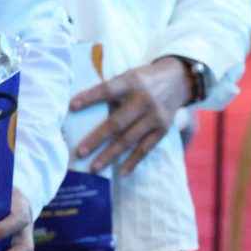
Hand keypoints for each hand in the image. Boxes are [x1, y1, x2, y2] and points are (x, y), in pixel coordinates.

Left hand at [70, 57, 192, 174]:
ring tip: (93, 168)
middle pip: (117, 122)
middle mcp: (144, 100)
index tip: (71, 106)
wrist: (178, 79)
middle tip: (80, 152)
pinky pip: (146, 148)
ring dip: (110, 155)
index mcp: (132, 82)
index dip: (90, 97)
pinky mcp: (163, 129)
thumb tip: (83, 111)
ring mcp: (155, 116)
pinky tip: (121, 173)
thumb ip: (112, 91)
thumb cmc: (144, 80)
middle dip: (97, 138)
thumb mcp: (130, 77)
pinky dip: (133, 161)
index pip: (108, 90)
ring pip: (129, 139)